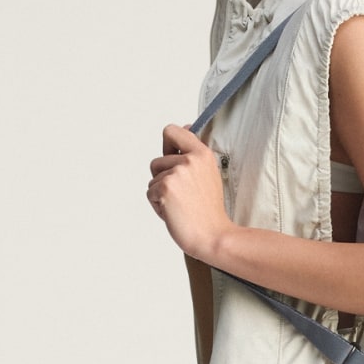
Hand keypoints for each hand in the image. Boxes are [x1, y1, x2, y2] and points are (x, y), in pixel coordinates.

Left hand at [147, 123, 232, 263]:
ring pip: (152, 179)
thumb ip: (193, 154)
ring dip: (160, 193)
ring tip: (180, 204)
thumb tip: (185, 128)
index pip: (172, 131)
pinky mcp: (165, 188)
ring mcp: (177, 173)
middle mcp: (190, 160)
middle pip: (156, 161)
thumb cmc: (209, 211)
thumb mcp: (208, 174)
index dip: (167, 145)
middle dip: (162, 179)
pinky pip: (150, 193)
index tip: (173, 156)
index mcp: (202, 154)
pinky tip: (175, 212)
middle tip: (183, 195)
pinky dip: (158, 205)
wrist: (213, 235)